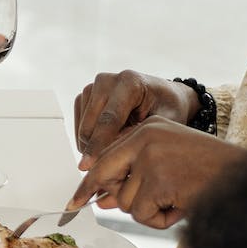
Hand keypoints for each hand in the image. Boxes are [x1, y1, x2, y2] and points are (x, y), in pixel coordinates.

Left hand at [64, 117, 240, 226]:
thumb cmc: (214, 172)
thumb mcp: (171, 163)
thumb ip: (136, 175)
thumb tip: (102, 200)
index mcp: (148, 127)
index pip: (106, 154)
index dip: (90, 180)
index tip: (75, 199)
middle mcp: (146, 137)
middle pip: (105, 175)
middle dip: (105, 195)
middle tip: (101, 204)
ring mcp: (151, 158)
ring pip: (124, 200)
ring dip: (148, 210)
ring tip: (177, 201)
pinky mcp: (158, 180)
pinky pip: (141, 214)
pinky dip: (159, 220)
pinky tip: (181, 207)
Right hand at [72, 70, 199, 159]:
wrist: (163, 95)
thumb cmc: (167, 110)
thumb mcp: (162, 126)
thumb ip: (136, 136)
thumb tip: (108, 152)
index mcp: (130, 83)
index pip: (109, 119)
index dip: (98, 145)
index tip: (88, 166)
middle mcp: (107, 80)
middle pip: (90, 125)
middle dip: (95, 150)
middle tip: (113, 167)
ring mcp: (93, 86)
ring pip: (82, 128)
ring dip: (93, 146)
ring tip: (117, 149)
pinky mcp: (85, 95)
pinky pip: (79, 125)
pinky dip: (89, 140)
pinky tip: (108, 142)